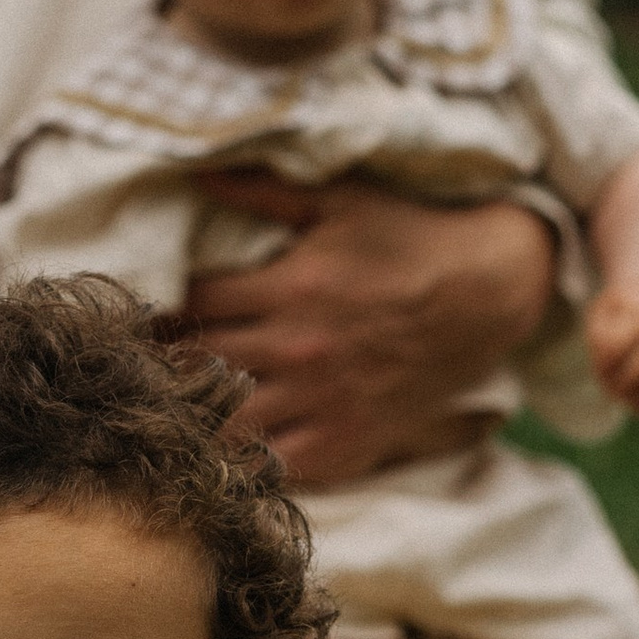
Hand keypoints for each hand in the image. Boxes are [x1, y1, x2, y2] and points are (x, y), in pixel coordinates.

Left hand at [184, 182, 555, 484]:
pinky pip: (278, 467)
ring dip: (198, 414)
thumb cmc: (410, 239)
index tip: (150, 312)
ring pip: (228, 424)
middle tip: (148, 362)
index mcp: (291, 287)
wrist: (490, 292)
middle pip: (200, 366)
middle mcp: (301, 350)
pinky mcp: (349, 441)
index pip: (193, 305)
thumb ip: (264, 190)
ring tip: (179, 403)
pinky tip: (230, 443)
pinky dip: (247, 459)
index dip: (162, 309)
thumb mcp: (339, 201)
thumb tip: (196, 171)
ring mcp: (325, 402)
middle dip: (168, 362)